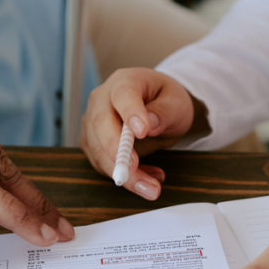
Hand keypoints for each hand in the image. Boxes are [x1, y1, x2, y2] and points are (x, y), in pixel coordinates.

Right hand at [80, 67, 204, 199]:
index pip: (123, 94)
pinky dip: (125, 178)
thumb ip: (165, 112)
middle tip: (134, 168)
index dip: (130, 112)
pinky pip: (103, 164)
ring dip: (123, 173)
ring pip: (98, 150)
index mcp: (124, 81)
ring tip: (151, 187)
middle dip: (116, 149)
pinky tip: (148, 180)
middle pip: (100, 123)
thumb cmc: (165, 101)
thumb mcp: (176, 103)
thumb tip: (150, 124)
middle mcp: (102, 99)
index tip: (143, 131)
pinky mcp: (92, 143)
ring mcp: (93, 121)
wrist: (158, 108)